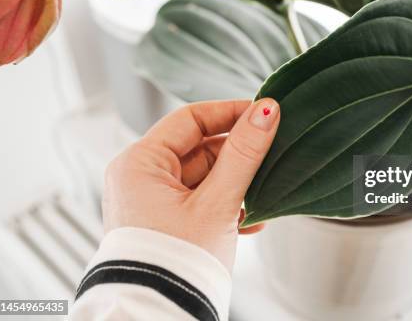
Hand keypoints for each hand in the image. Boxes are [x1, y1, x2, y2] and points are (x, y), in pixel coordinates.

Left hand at [103, 99, 279, 270]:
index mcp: (139, 163)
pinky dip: (225, 205)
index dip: (229, 113)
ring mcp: (152, 200)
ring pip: (205, 176)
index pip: (190, 119)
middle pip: (200, 148)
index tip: (263, 112)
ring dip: (237, 185)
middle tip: (272, 157)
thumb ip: (244, 153)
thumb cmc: (175, 263)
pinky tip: (250, 219)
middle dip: (239, 157)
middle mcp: (141, 177)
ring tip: (262, 197)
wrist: (157, 317)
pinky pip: (200, 199)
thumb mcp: (217, 202)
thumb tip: (266, 111)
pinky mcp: (165, 221)